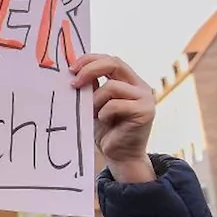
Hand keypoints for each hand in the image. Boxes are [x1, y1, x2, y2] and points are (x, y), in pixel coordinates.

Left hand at [70, 53, 155, 183]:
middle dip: (89, 69)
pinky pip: (115, 104)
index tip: (71, 69)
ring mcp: (145, 98)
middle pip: (114, 63)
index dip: (90, 60)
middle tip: (73, 82)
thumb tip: (73, 71)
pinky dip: (103, 112)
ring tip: (92, 114)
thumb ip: (91, 88)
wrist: (120, 156)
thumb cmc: (106, 131)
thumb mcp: (94, 105)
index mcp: (128, 81)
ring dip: (95, 100)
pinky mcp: (145, 111)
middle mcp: (139, 86)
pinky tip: (104, 121)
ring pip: (112, 86)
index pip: (110, 60)